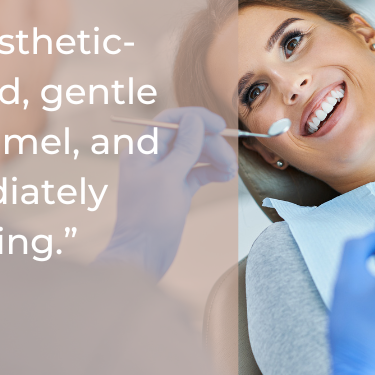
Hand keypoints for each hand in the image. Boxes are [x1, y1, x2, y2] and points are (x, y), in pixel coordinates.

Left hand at [94, 107, 236, 281]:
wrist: (142, 256)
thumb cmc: (150, 218)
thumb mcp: (169, 177)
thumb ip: (185, 147)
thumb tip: (195, 119)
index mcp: (142, 150)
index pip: (170, 121)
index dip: (196, 118)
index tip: (220, 125)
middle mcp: (152, 159)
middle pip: (187, 137)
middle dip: (210, 144)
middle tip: (230, 159)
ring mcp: (164, 175)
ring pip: (194, 155)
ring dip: (214, 158)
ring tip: (231, 171)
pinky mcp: (175, 190)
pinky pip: (196, 172)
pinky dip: (211, 172)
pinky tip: (225, 176)